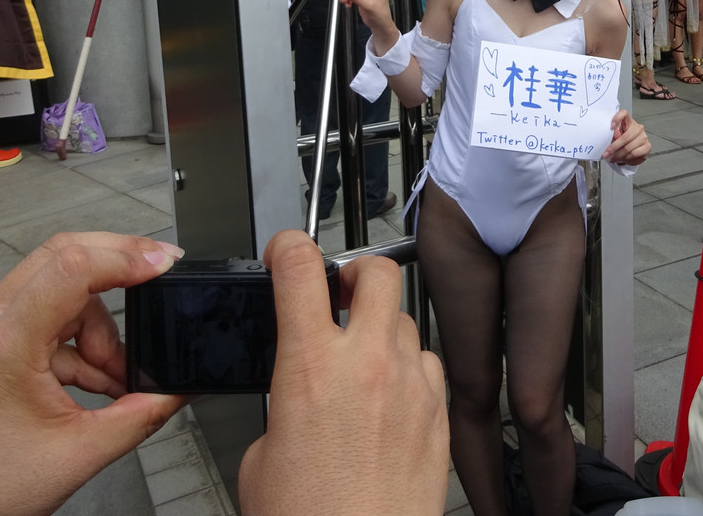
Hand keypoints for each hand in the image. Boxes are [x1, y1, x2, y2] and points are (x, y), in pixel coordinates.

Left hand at [0, 233, 187, 515]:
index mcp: (2, 348)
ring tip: (112, 379)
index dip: (126, 256)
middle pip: (61, 257)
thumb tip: (179, 388)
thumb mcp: (77, 456)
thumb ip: (140, 416)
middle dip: (118, 265)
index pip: (71, 267)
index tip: (164, 264)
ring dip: (98, 324)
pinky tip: (91, 384)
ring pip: (57, 291)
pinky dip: (76, 343)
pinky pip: (42, 320)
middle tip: (158, 277)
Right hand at [238, 232, 447, 515]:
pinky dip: (410, 367)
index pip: (300, 268)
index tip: (286, 251)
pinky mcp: (439, 413)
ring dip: (382, 327)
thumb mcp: (262, 456)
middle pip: (377, 271)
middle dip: (356, 271)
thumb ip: (283, 404)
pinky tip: (393, 395)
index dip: (289, 247)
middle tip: (341, 291)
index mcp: (310, 366)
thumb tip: (296, 396)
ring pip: (406, 319)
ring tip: (364, 357)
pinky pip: (428, 363)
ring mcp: (410, 384)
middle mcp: (367, 364)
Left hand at [602, 109, 650, 165]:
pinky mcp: (647, 147)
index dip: (617, 118)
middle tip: (607, 154)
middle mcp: (638, 128)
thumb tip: (614, 135)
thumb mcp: (616, 138)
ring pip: (629, 148)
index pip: (624, 114)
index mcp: (628, 122)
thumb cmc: (623, 143)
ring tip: (614, 158)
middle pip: (625, 137)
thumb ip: (614, 136)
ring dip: (619, 155)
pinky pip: (634, 154)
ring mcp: (644, 137)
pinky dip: (627, 158)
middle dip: (614, 147)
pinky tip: (623, 159)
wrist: (633, 152)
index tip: (611, 127)